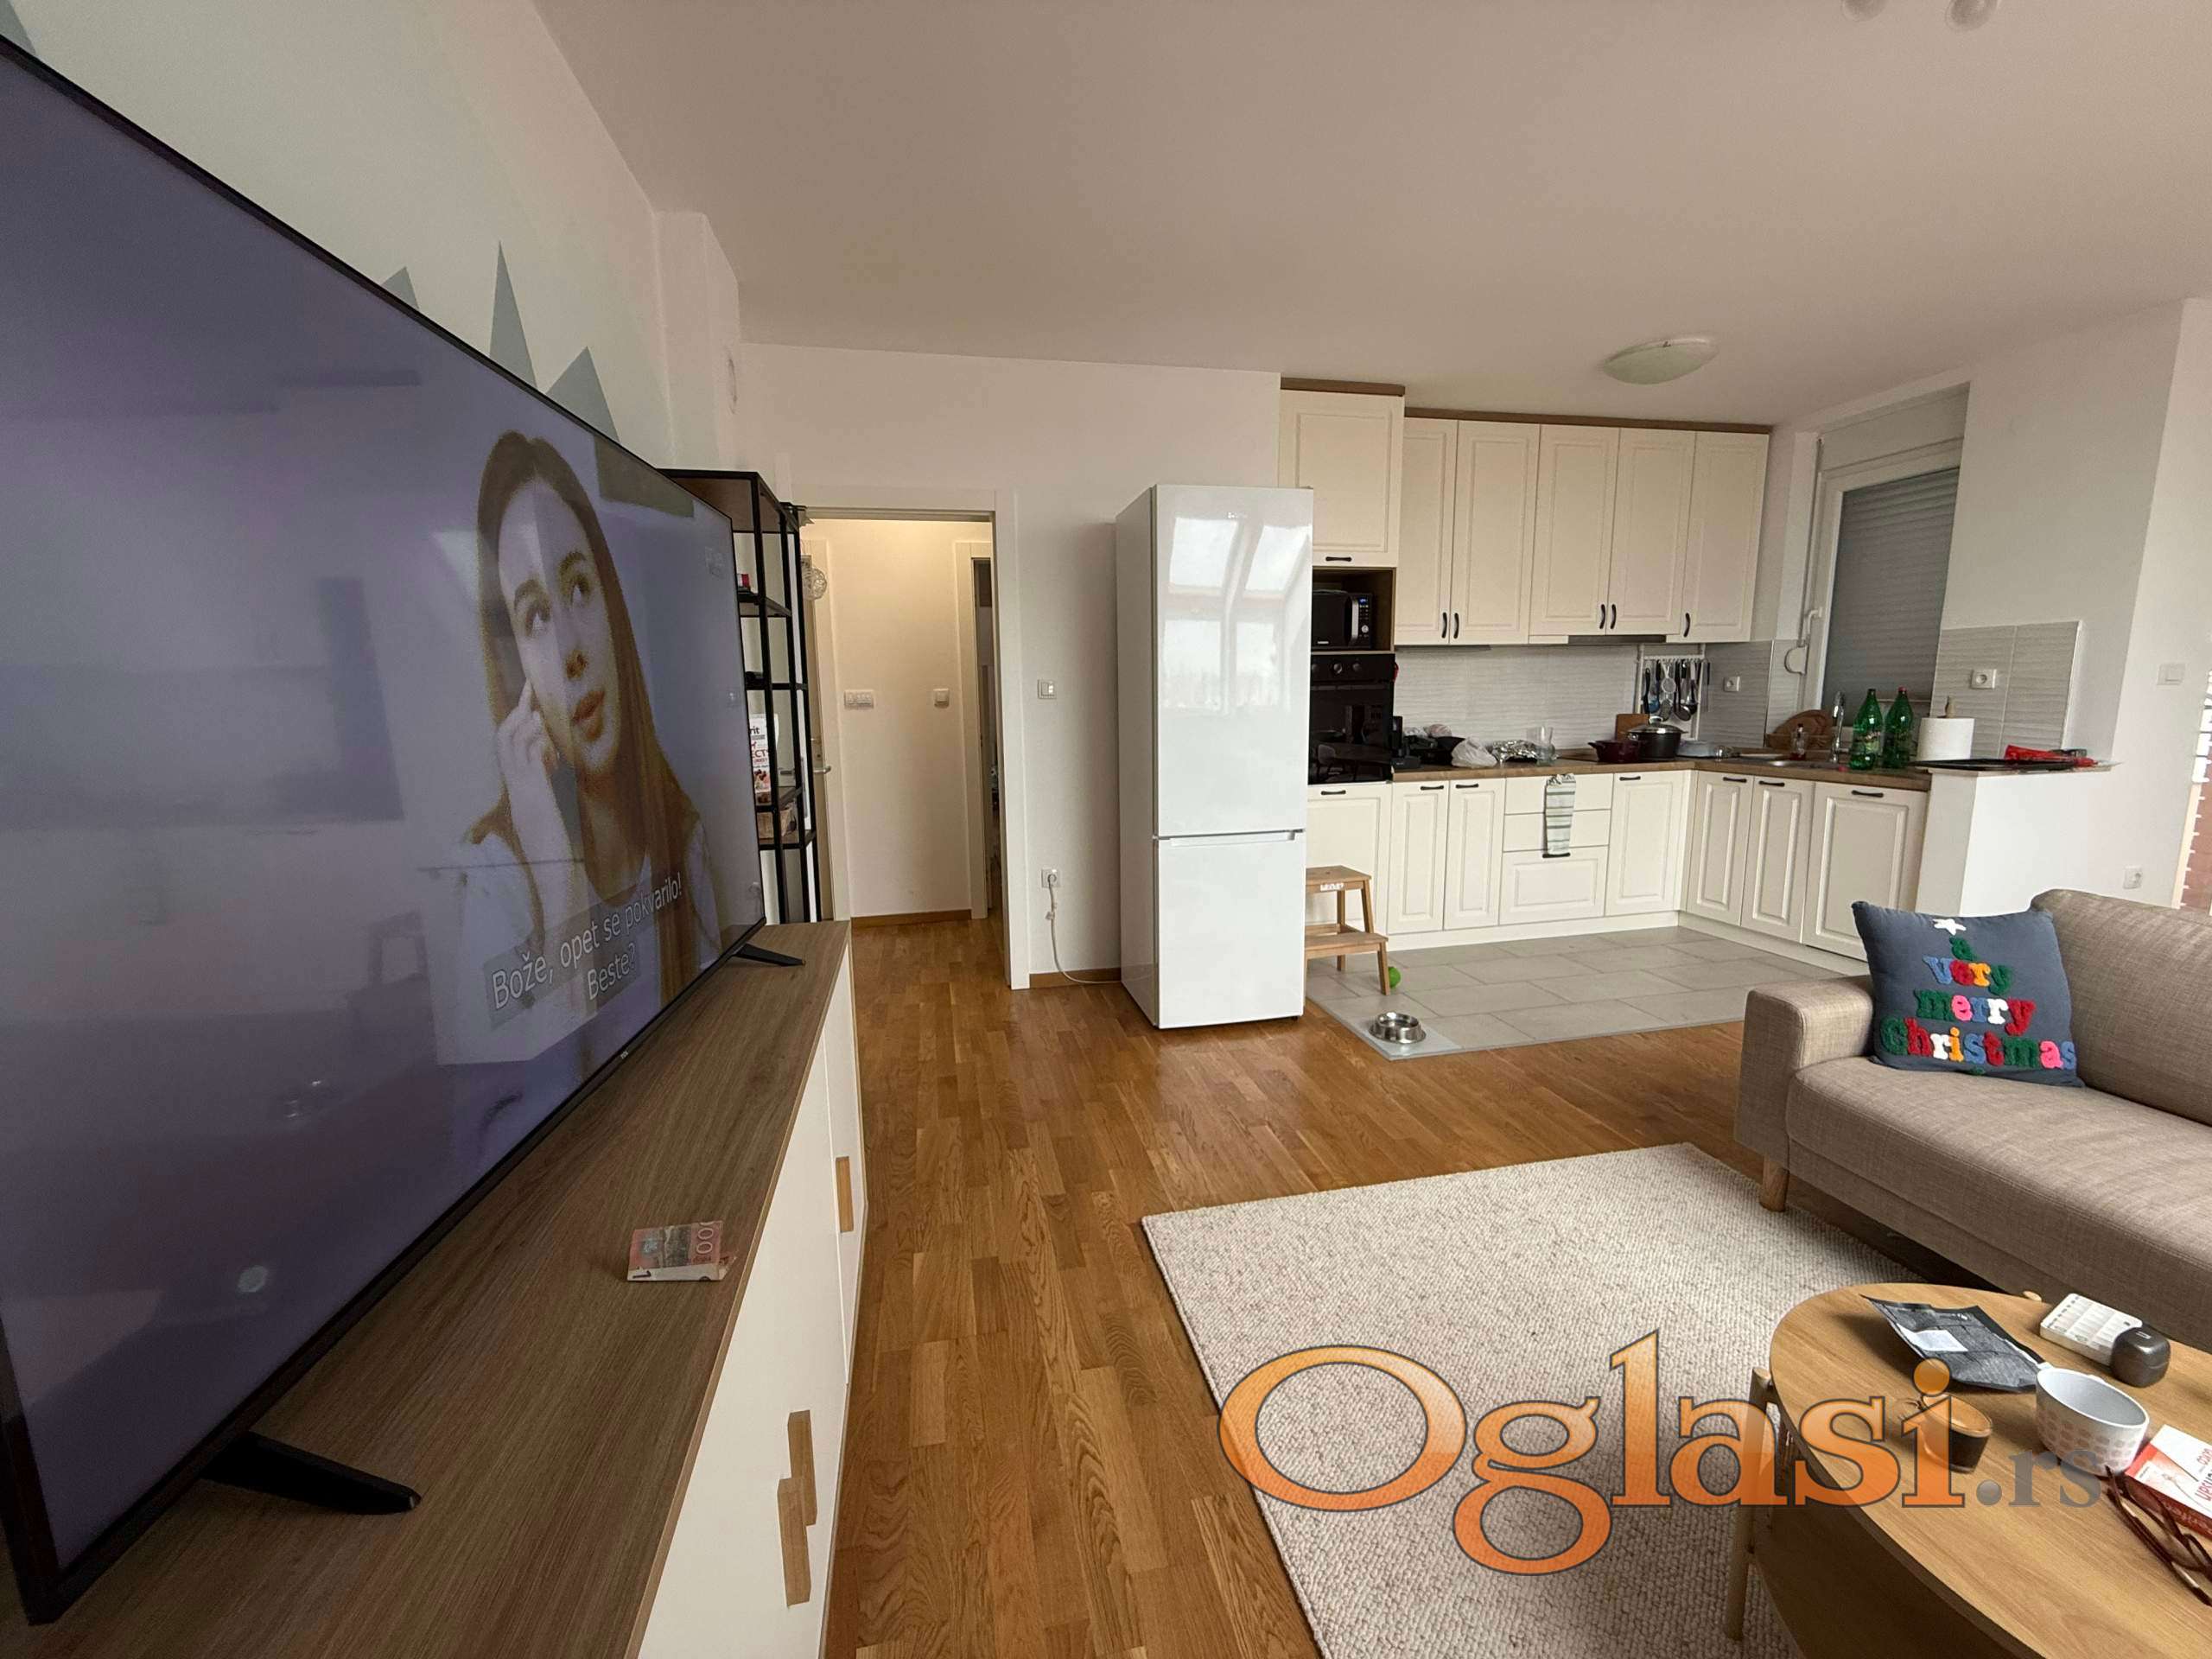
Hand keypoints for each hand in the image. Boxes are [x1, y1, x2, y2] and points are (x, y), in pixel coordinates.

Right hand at [496, 683, 569, 872]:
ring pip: (510, 741)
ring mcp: (520, 784)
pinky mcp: (532, 789)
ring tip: (539, 713)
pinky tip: (547, 740)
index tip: (528, 703)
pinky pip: (528, 756)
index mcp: (517, 781)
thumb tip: (548, 759)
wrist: (547, 859)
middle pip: (503, 736)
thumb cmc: (549, 837)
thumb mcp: (544, 801)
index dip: (516, 721)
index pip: (509, 744)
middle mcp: (513, 780)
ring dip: (525, 722)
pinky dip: (536, 742)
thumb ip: (542, 777)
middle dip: (516, 710)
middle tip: (530, 689)